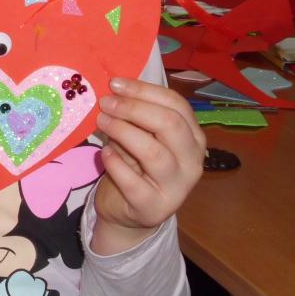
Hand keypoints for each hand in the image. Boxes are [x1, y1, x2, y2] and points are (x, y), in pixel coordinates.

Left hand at [92, 77, 204, 253]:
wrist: (128, 212)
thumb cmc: (135, 166)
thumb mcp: (141, 137)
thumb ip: (137, 116)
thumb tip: (116, 88)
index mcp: (193, 137)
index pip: (176, 105)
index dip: (144, 91)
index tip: (115, 83)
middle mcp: (192, 161)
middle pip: (170, 125)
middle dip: (134, 108)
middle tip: (106, 102)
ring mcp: (177, 187)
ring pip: (154, 152)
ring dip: (123, 132)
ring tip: (101, 122)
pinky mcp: (154, 207)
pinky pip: (133, 181)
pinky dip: (115, 163)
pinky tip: (104, 153)